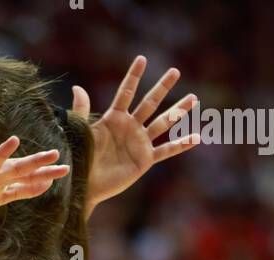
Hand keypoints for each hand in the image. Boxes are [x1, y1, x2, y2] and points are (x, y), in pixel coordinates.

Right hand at [0, 137, 68, 212]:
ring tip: (13, 141)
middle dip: (34, 162)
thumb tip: (46, 184)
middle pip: (16, 167)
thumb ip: (23, 190)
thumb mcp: (2, 196)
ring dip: (1, 152)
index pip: (28, 175)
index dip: (45, 173)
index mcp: (3, 177)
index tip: (65, 169)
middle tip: (53, 154)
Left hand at [74, 55, 198, 212]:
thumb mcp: (81, 132)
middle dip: (162, 87)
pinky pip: (166, 151)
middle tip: (175, 71)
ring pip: (163, 122)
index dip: (133, 77)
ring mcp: (140, 142)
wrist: (86, 185)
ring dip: (178, 111)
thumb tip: (77, 87)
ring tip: (193, 98)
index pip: (126, 93)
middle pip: (150, 103)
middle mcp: (130, 127)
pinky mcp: (145, 159)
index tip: (142, 59)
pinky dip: (181, 145)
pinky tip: (196, 138)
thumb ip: (82, 110)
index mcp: (114, 118)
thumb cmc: (82, 159)